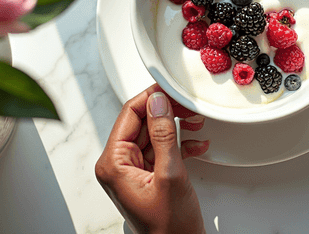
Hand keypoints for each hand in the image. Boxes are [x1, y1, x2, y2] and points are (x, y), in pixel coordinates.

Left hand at [95, 84, 208, 233]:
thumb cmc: (169, 228)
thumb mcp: (170, 174)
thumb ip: (164, 135)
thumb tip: (158, 103)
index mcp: (113, 164)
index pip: (129, 115)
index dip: (151, 98)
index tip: (169, 88)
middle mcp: (118, 166)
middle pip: (141, 122)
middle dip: (167, 112)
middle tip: (188, 106)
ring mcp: (132, 171)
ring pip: (153, 134)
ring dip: (176, 127)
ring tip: (195, 123)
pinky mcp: (147, 176)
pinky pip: (160, 149)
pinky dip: (179, 144)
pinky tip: (195, 143)